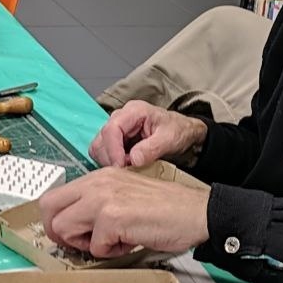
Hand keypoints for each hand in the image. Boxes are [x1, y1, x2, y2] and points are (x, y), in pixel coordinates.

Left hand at [38, 168, 210, 257]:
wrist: (195, 212)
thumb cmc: (166, 209)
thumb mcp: (124, 196)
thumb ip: (98, 206)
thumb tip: (73, 228)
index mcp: (99, 176)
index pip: (55, 196)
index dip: (57, 220)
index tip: (72, 234)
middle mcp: (98, 182)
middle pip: (49, 209)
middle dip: (59, 233)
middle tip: (81, 243)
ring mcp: (104, 198)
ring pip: (64, 228)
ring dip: (84, 243)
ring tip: (111, 242)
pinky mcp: (114, 217)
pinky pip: (95, 246)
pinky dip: (111, 252)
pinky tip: (129, 243)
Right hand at [89, 101, 207, 167]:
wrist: (183, 133)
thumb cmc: (178, 130)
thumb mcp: (170, 139)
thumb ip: (152, 148)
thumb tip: (133, 160)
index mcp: (134, 112)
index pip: (112, 129)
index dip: (113, 150)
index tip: (121, 167)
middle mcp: (121, 118)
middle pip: (101, 140)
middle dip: (111, 158)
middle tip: (127, 171)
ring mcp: (117, 130)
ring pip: (99, 148)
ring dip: (110, 162)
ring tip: (129, 169)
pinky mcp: (117, 141)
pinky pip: (105, 154)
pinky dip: (112, 163)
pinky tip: (127, 168)